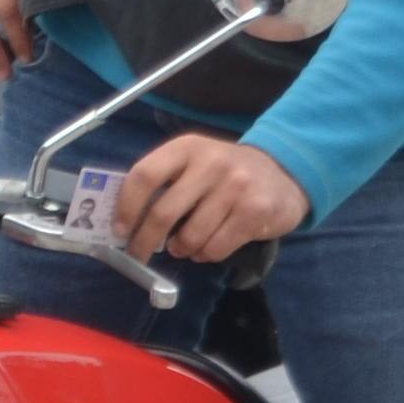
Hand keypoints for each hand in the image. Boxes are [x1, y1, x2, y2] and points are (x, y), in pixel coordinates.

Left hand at [110, 133, 309, 261]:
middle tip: (138, 255)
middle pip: (164, 212)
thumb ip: (163, 183)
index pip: (144, 175)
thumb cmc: (224, 174)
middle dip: (144, 241)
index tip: (119, 230)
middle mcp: (211, 163)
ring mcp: (236, 187)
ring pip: (190, 237)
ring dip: (180, 249)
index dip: (126, 207)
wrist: (284, 172)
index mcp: (187, 148)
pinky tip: (208, 246)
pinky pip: (215, 249)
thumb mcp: (193, 164)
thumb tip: (125, 220)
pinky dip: (205, 255)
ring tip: (184, 245)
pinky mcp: (255, 211)